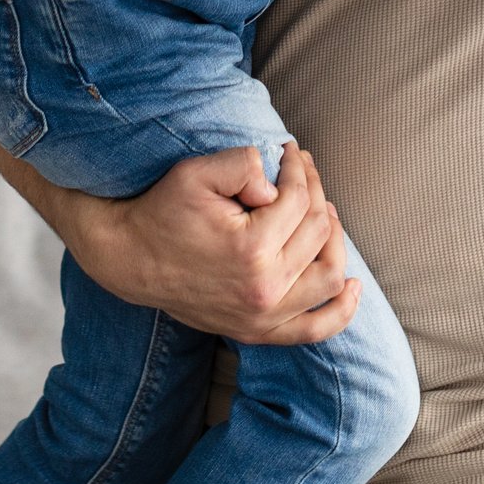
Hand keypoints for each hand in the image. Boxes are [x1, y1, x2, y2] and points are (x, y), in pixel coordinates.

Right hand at [70, 142, 359, 344]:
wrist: (131, 259)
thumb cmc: (163, 212)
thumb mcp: (196, 173)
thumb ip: (242, 165)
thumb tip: (277, 183)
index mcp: (251, 249)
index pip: (299, 200)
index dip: (299, 168)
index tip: (289, 151)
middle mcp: (264, 289)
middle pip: (319, 233)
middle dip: (316, 193)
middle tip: (302, 172)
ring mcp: (264, 317)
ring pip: (329, 278)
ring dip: (336, 241)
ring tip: (323, 213)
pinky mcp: (259, 332)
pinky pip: (316, 330)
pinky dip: (341, 311)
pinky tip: (352, 286)